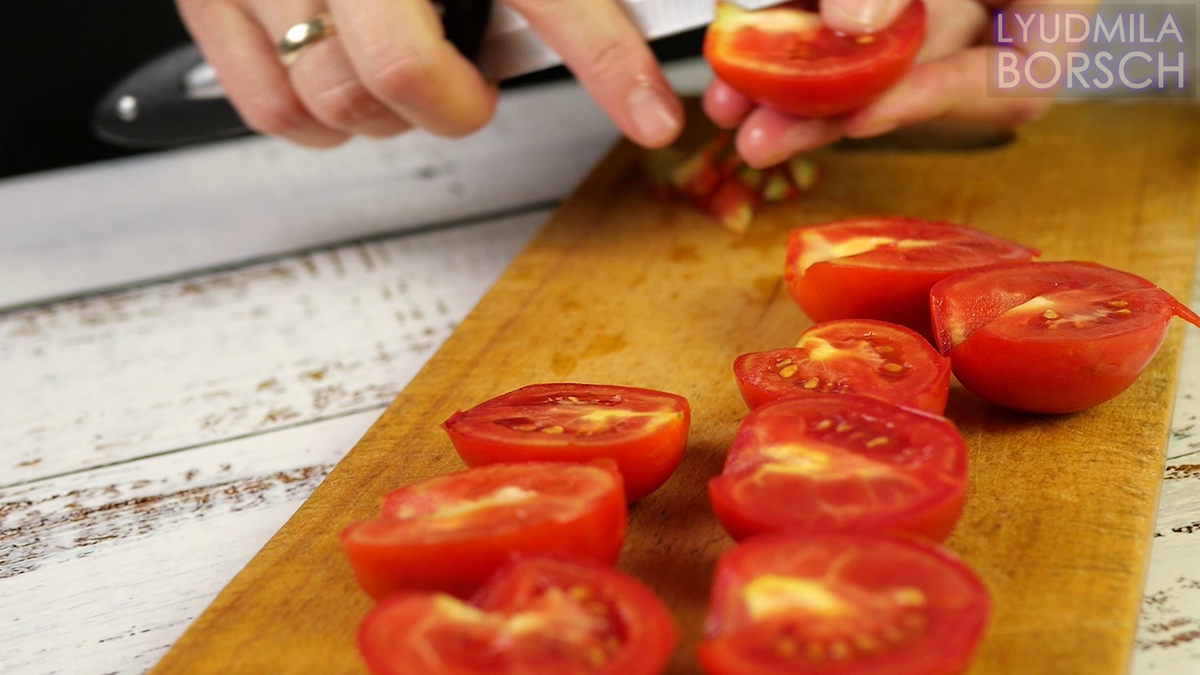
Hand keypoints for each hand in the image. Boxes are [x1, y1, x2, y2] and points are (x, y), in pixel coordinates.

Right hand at [176, 0, 685, 147]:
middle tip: (468, 89)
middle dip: (452, 104)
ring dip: (384, 111)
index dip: (608, 59)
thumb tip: (589, 12)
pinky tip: (340, 81)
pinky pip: (271, 105)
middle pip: (400, 73)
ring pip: (334, 97)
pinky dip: (316, 117)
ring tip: (400, 70)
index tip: (651, 113)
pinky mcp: (211, 0)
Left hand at [704, 0, 1080, 166]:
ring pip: (876, 55)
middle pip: (923, 68)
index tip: (865, 117)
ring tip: (733, 108)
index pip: (1023, 75)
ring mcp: (951, 5)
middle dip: (830, 103)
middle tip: (758, 138)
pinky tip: (742, 60)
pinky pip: (849, 22)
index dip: (939, 99)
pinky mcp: (889, 4)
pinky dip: (798, 38)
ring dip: (798, 83)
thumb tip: (854, 17)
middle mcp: (1004, 6)